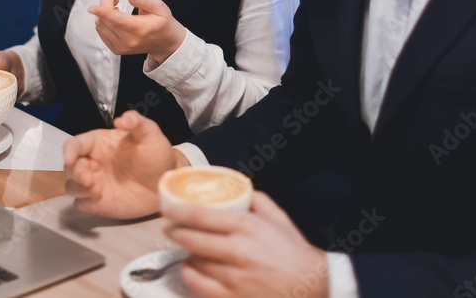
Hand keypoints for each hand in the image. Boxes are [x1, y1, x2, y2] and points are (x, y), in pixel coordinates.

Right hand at [63, 110, 188, 218]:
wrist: (165, 182)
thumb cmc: (156, 155)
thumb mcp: (150, 134)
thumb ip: (137, 122)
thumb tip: (121, 119)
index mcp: (98, 144)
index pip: (74, 144)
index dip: (69, 150)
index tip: (69, 157)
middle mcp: (92, 163)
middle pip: (70, 166)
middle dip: (75, 172)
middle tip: (89, 179)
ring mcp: (94, 183)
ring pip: (71, 186)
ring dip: (78, 188)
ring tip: (97, 190)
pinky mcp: (98, 202)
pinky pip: (81, 203)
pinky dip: (84, 202)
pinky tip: (99, 199)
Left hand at [88, 0, 186, 62]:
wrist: (164, 43)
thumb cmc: (162, 24)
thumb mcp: (160, 7)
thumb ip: (144, 0)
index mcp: (140, 29)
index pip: (116, 20)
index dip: (102, 11)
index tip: (92, 7)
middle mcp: (128, 40)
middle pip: (105, 19)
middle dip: (106, 1)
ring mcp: (120, 46)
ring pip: (100, 25)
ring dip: (103, 11)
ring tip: (116, 4)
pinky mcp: (115, 49)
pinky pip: (101, 32)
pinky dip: (103, 21)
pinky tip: (114, 16)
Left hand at [163, 192, 328, 297]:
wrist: (309, 285)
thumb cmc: (293, 252)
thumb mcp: (278, 217)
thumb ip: (255, 199)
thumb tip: (235, 189)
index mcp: (247, 226)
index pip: (200, 216)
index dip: (178, 211)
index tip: (166, 208)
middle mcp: (237, 250)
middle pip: (191, 238)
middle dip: (174, 231)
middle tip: (169, 227)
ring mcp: (233, 277)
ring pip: (194, 261)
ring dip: (185, 253)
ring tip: (185, 248)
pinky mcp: (231, 297)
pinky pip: (198, 284)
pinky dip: (190, 274)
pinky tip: (191, 268)